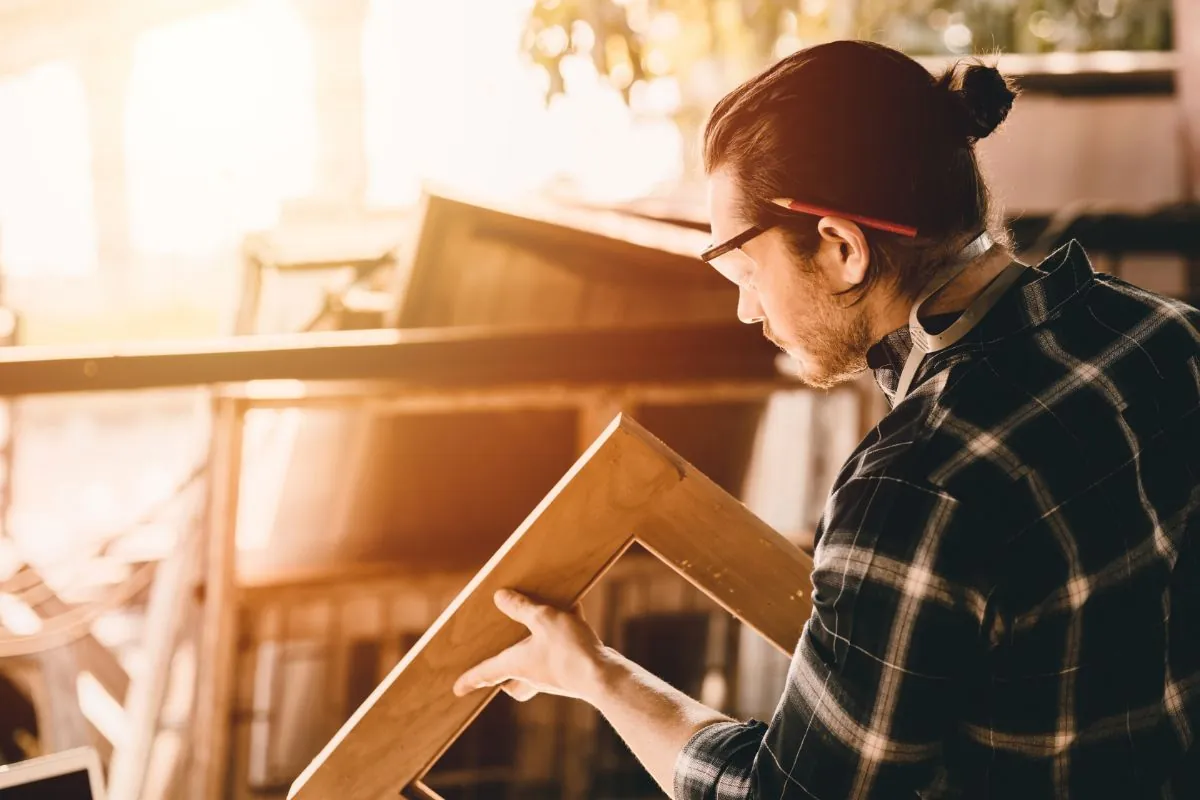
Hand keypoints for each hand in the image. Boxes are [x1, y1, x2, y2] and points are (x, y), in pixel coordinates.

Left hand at [452, 589, 607, 702]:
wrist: (605, 677)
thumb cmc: (568, 650)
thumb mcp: (543, 619)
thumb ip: (521, 607)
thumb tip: (499, 596)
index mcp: (518, 665)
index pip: (487, 673)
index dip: (470, 679)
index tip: (456, 690)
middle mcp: (534, 676)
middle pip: (514, 683)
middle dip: (507, 678)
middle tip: (503, 668)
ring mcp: (555, 677)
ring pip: (539, 670)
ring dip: (537, 652)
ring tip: (542, 627)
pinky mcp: (575, 672)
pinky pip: (563, 654)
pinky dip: (565, 636)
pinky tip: (574, 611)